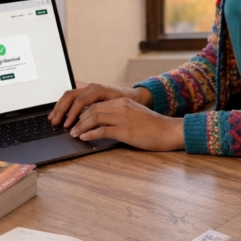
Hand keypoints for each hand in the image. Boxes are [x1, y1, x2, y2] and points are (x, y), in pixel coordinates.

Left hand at [67, 97, 184, 151]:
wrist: (169, 131)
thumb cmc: (154, 127)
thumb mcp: (135, 115)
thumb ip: (121, 115)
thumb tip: (104, 123)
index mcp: (123, 102)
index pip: (97, 104)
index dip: (83, 113)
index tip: (76, 121)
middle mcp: (121, 107)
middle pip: (92, 109)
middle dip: (78, 119)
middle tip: (71, 129)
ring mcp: (123, 118)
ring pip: (95, 118)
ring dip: (81, 127)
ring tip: (75, 134)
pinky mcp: (125, 130)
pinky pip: (102, 131)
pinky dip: (90, 134)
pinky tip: (84, 138)